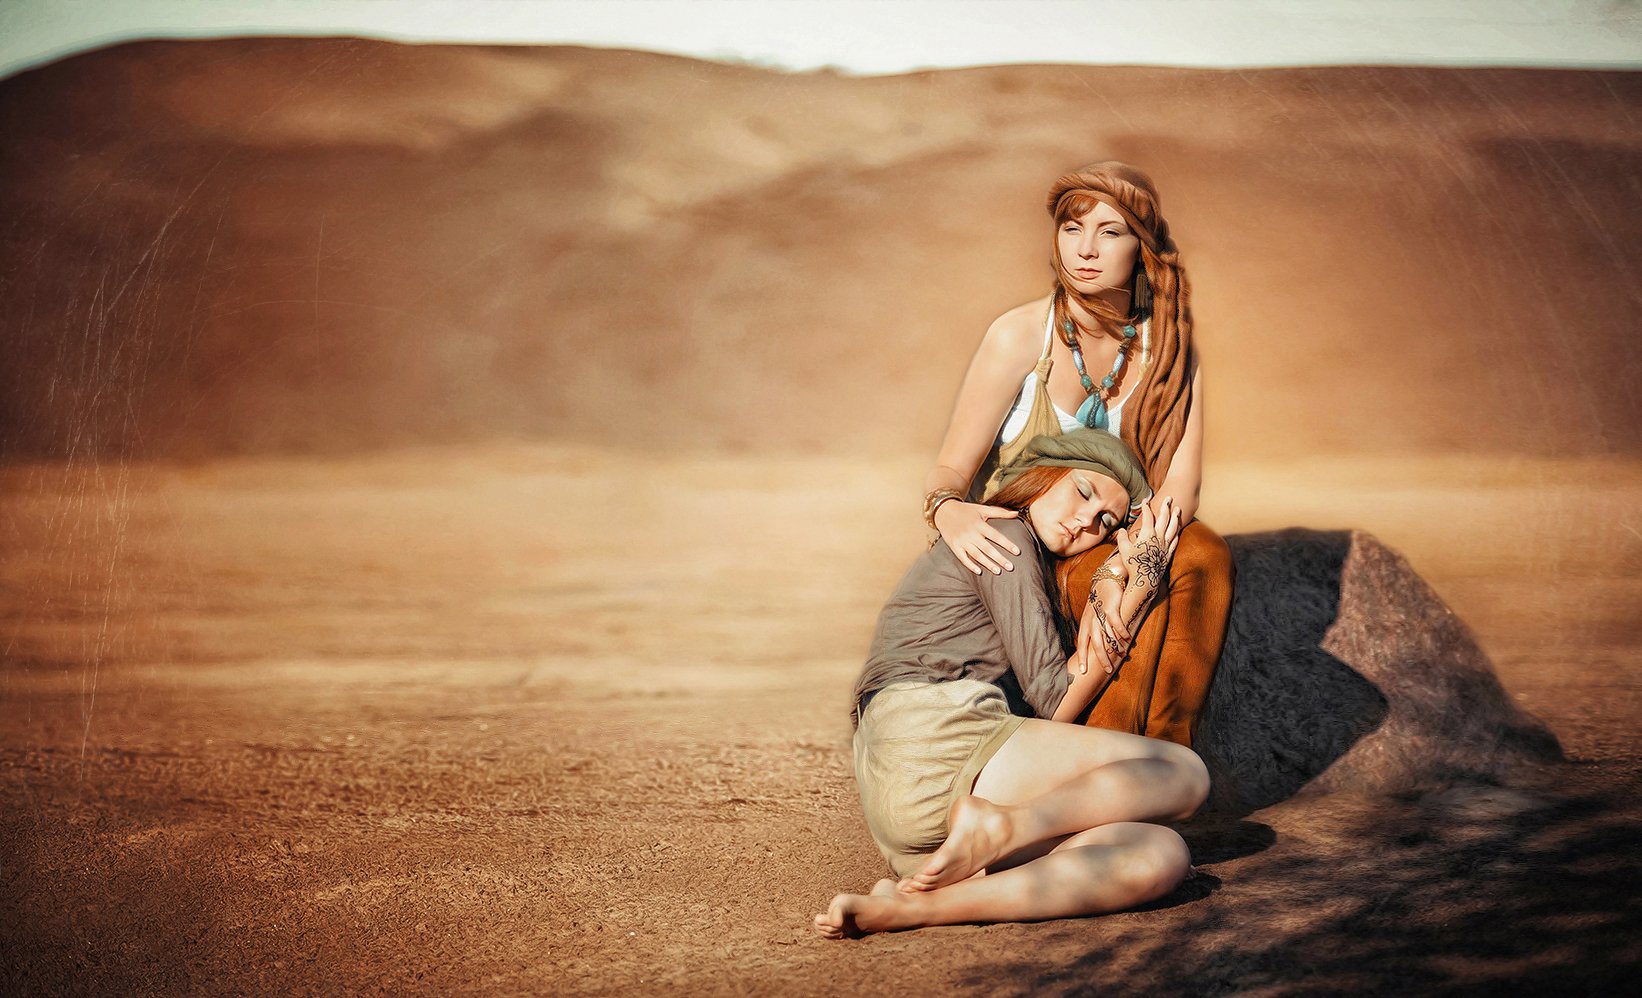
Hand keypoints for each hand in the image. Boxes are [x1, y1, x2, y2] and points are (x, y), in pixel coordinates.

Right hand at [933, 500, 1020, 574]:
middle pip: (988, 548)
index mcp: (979, 524)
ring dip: (988, 564)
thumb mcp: (982, 509)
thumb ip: (1000, 512)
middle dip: (1000, 558)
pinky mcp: (954, 546)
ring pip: (977, 555)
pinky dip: (970, 565)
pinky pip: (963, 558)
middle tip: (1010, 567)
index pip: (996, 536)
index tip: (1017, 552)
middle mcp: (971, 533)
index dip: (1007, 544)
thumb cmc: (966, 510)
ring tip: (998, 571)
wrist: (944, 511)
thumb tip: (1016, 513)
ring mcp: (962, 541)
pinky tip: (979, 572)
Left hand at [1074, 559, 1128, 674]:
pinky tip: (1128, 639)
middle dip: (1101, 658)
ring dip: (1115, 647)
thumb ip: (1096, 630)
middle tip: (1109, 670)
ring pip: (1106, 635)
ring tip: (1122, 656)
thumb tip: (1101, 647)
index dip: (1082, 657)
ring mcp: (1100, 614)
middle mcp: (1091, 620)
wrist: (1107, 577)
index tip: (1083, 671)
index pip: (1082, 644)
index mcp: (1085, 624)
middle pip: (1095, 643)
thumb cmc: (1101, 600)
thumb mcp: (1094, 615)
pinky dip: (1122, 631)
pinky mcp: (1111, 607)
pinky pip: (1116, 622)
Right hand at [1114, 496, 1183, 605]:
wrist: (1145, 579)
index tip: (1145, 501)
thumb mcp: (1124, 550)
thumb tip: (1122, 530)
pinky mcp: (1168, 553)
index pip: (1148, 517)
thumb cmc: (1133, 564)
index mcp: (1147, 534)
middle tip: (1169, 498)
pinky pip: (1175, 540)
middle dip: (1166, 507)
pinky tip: (1178, 529)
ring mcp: (1165, 545)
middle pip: (1164, 518)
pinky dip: (1177, 532)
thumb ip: (1123, 538)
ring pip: (1173, 527)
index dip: (1146, 508)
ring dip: (1175, 517)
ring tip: (1178, 509)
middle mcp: (1158, 537)